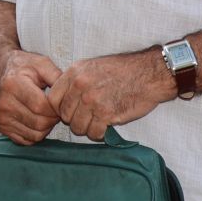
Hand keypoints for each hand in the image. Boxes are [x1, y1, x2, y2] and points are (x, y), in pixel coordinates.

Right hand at [0, 49, 62, 144]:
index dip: (57, 108)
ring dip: (46, 127)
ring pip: (36, 135)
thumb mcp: (42, 63)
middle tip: (55, 109)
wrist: (0, 71)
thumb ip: (57, 76)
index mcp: (13, 85)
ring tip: (46, 113)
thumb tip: (71, 93)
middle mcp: (4, 104)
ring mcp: (1, 117)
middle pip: (40, 123)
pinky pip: (27, 140)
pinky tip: (36, 119)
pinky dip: (36, 133)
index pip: (41, 107)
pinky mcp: (1, 127)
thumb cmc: (24, 66)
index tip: (61, 103)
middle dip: (53, 118)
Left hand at [47, 52, 170, 141]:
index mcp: (74, 72)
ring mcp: (92, 100)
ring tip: (98, 122)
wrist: (149, 74)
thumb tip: (62, 99)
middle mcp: (80, 86)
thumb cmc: (123, 71)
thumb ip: (75, 80)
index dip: (60, 109)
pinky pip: (94, 133)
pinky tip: (106, 127)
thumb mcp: (92, 66)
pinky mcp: (106, 114)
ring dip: (87, 128)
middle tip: (88, 118)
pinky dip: (99, 134)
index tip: (70, 111)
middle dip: (75, 120)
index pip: (52, 99)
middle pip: (64, 115)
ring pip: (77, 127)